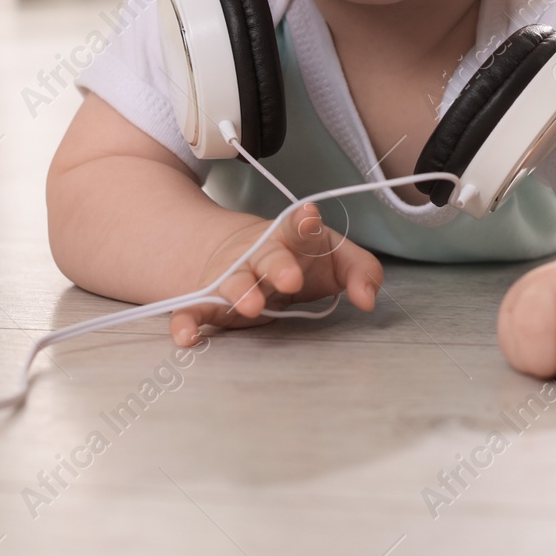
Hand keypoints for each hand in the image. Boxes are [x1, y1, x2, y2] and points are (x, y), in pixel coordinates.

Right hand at [169, 202, 382, 346]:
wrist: (247, 253)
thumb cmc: (301, 258)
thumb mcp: (337, 260)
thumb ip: (362, 273)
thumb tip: (368, 300)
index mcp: (292, 237)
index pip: (299, 225)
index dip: (303, 221)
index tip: (309, 217)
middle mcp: (259, 253)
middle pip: (267, 256)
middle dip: (278, 266)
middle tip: (291, 279)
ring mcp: (232, 275)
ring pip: (232, 282)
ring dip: (240, 293)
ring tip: (252, 306)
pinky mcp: (210, 301)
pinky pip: (192, 310)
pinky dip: (186, 322)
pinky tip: (187, 338)